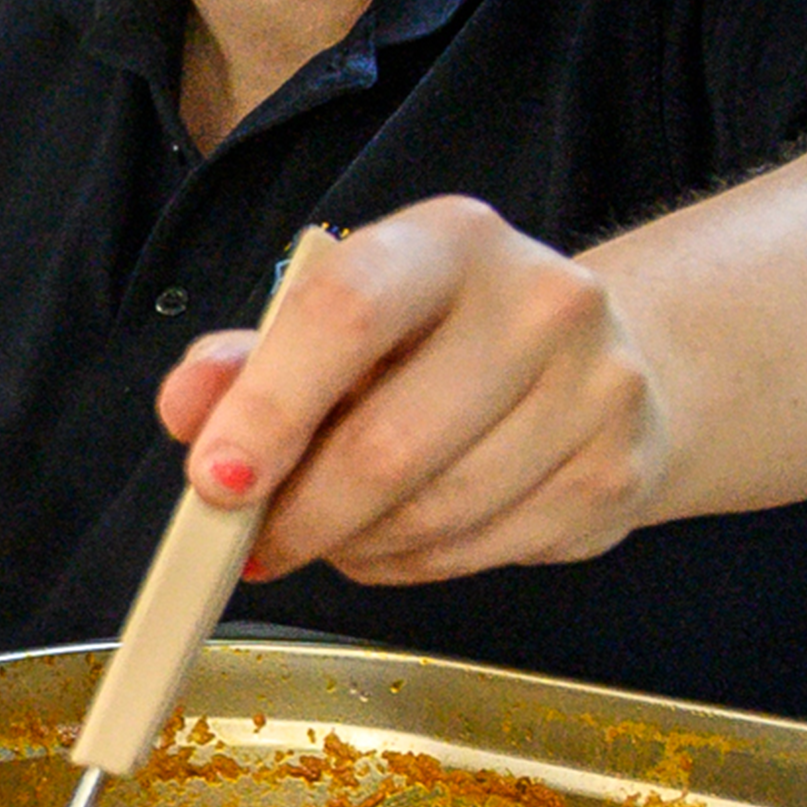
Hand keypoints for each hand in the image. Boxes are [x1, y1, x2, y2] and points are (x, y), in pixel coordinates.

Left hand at [159, 199, 676, 585]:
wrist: (586, 365)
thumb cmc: (430, 345)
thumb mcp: (330, 325)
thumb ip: (246, 361)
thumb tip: (189, 405)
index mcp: (450, 241)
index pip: (347, 314)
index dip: (269, 407)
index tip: (216, 481)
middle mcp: (541, 300)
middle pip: (389, 444)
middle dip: (300, 514)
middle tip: (254, 543)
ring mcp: (597, 386)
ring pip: (433, 514)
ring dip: (354, 547)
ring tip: (331, 532)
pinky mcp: (618, 471)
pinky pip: (478, 553)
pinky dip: (410, 565)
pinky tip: (397, 539)